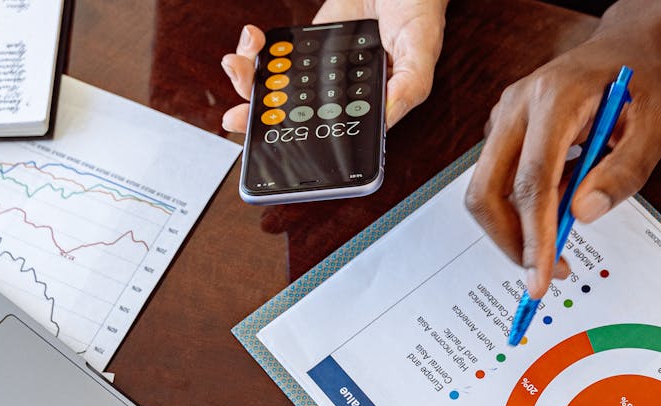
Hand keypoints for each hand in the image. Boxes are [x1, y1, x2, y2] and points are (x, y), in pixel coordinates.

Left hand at [220, 0, 447, 132]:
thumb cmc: (419, 11)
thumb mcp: (422, 51)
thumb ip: (409, 86)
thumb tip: (385, 116)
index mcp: (368, 103)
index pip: (328, 131)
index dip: (295, 138)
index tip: (268, 137)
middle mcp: (341, 90)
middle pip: (294, 113)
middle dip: (259, 115)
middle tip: (238, 114)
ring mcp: (322, 67)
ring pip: (279, 85)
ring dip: (251, 79)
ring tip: (240, 64)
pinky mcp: (310, 42)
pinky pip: (278, 54)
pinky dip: (260, 49)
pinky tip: (254, 39)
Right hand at [464, 0, 660, 298]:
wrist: (629, 49)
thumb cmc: (644, 83)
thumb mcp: (655, 127)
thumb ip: (624, 170)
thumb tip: (584, 213)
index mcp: (553, 100)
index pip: (531, 181)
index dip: (533, 237)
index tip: (541, 276)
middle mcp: (516, 106)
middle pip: (487, 190)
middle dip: (509, 241)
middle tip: (544, 272)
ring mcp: (504, 116)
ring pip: (486, 190)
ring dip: (516, 228)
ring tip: (559, 242)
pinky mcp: (504, 130)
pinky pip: (498, 180)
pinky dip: (520, 208)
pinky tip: (556, 208)